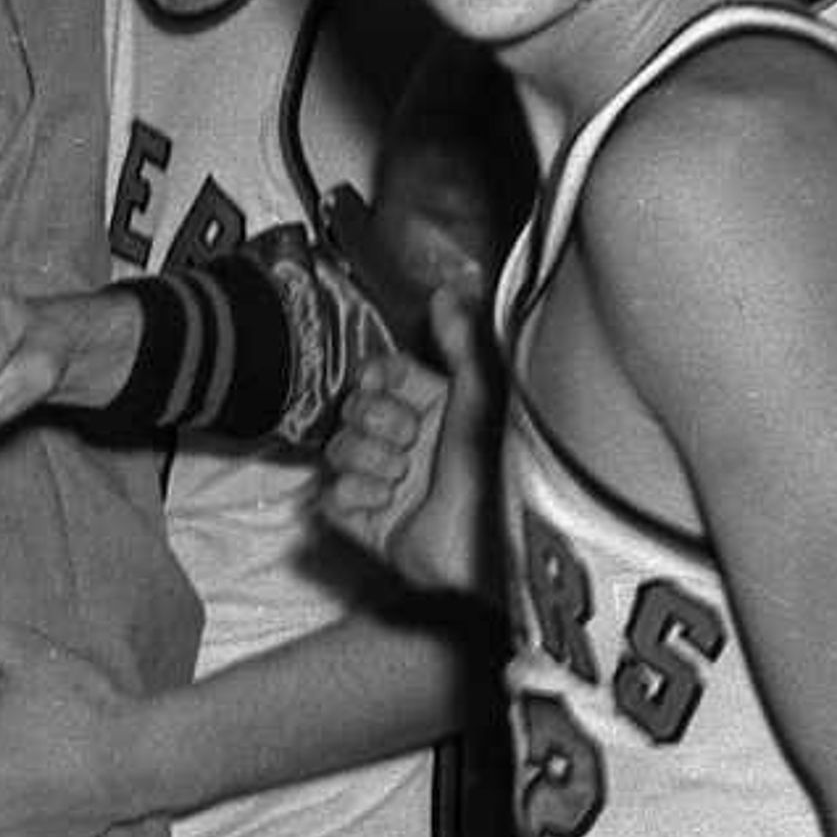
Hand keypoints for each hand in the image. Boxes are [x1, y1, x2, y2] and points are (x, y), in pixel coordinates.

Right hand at [323, 277, 502, 596]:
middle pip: (352, 409)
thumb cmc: (504, 467)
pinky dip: (354, 496)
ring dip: (368, 459)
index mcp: (434, 409)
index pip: (379, 375)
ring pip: (338, 450)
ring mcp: (389, 485)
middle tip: (410, 439)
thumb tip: (445, 292)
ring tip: (403, 476)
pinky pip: (332, 498)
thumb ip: (461, 342)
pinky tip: (386, 501)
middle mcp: (409, 443)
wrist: (502, 544)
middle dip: (375, 420)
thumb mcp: (483, 394)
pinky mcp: (374, 525)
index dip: (376, 378)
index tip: (383, 383)